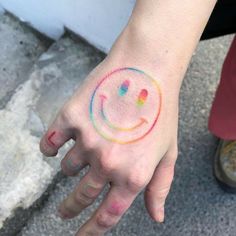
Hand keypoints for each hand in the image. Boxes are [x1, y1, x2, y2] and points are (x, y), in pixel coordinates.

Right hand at [40, 51, 178, 234]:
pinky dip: (50, 148)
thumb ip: (160, 187)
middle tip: (64, 211)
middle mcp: (107, 163)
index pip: (107, 216)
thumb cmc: (161, 110)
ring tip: (86, 147)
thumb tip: (156, 217)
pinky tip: (57, 143)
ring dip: (74, 164)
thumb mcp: (168, 152)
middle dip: (69, 208)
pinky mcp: (70, 118)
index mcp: (133, 174)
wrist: (146, 70)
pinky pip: (49, 145)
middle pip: (80, 197)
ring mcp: (86, 140)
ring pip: (67, 168)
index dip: (90, 232)